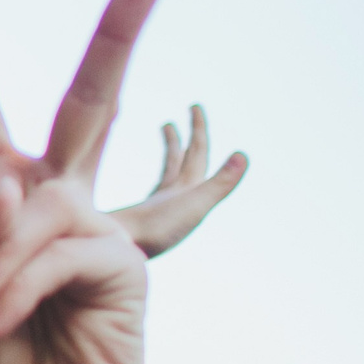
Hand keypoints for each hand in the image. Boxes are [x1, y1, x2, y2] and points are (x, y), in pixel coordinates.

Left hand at [0, 0, 161, 363]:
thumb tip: (13, 184)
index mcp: (1, 201)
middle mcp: (58, 204)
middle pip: (93, 103)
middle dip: (122, 34)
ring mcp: (97, 230)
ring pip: (40, 208)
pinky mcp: (122, 266)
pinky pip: (59, 252)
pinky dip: (20, 285)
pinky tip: (1, 320)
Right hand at [110, 103, 246, 257]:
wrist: (118, 257)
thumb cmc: (157, 233)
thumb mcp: (194, 206)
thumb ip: (220, 183)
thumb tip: (244, 154)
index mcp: (190, 193)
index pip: (198, 154)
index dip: (199, 129)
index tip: (194, 106)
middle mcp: (178, 197)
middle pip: (187, 159)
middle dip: (189, 135)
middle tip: (188, 109)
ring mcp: (159, 204)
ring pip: (170, 168)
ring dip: (172, 147)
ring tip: (167, 126)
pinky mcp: (138, 211)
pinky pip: (152, 180)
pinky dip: (153, 166)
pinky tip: (150, 164)